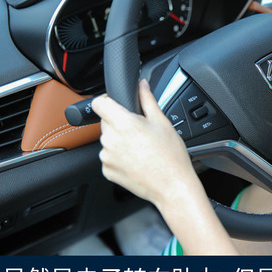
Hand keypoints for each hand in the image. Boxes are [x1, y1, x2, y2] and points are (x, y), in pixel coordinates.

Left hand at [91, 79, 202, 208]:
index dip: (106, 100)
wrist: (173, 186)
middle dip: (119, 123)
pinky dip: (119, 157)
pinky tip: (137, 160)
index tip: (115, 104)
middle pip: (105, 122)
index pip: (98, 103)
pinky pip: (109, 157)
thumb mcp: (162, 122)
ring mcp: (107, 157)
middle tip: (139, 131)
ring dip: (119, 140)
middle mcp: (110, 140)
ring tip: (141, 149)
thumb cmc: (171, 156)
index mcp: (123, 124)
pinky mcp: (107, 171)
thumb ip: (148, 100)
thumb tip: (142, 85)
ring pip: (108, 140)